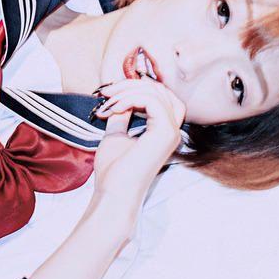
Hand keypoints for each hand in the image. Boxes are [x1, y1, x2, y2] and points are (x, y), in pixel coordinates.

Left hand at [90, 77, 185, 202]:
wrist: (113, 192)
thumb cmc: (114, 171)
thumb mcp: (115, 135)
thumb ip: (121, 115)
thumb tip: (120, 97)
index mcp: (163, 131)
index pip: (159, 96)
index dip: (135, 88)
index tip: (109, 95)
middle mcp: (172, 130)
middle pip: (159, 90)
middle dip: (130, 85)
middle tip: (106, 94)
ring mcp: (171, 131)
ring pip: (155, 92)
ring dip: (125, 92)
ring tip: (106, 105)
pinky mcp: (166, 132)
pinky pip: (151, 100)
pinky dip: (129, 99)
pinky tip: (114, 109)